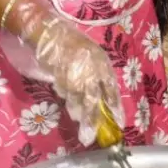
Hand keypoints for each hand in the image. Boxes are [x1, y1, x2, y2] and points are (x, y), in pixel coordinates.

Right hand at [0, 0, 121, 133]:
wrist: (49, 31)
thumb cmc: (70, 45)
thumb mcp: (89, 58)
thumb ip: (95, 78)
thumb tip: (98, 102)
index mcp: (102, 63)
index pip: (111, 89)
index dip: (115, 107)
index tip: (118, 124)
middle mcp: (92, 67)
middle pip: (94, 98)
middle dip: (92, 119)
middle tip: (89, 136)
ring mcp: (75, 70)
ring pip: (78, 97)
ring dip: (77, 110)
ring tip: (76, 118)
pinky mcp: (60, 71)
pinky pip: (64, 89)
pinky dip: (65, 96)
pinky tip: (64, 96)